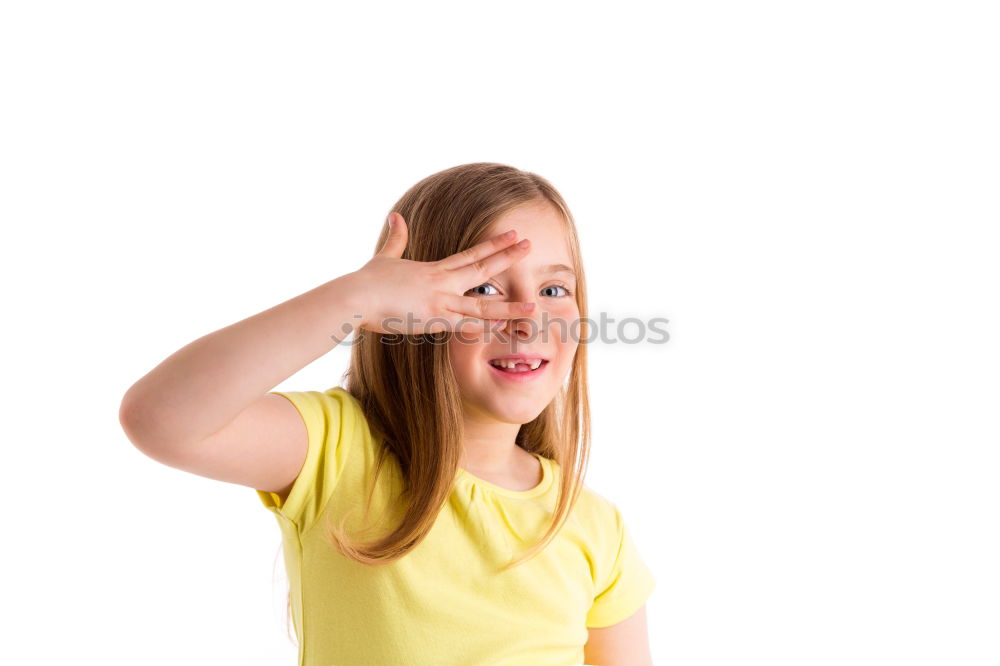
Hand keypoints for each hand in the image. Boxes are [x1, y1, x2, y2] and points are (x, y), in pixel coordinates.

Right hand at [351, 212, 534, 334]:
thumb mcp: (385, 257)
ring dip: (508, 306)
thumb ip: (396, 239)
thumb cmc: (367, 281)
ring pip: (482, 305)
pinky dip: (485, 329)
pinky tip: (504, 331)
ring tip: (532, 306)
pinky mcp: (434, 320)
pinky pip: (466, 327)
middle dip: (508, 257)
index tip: (512, 236)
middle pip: (482, 269)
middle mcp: (442, 283)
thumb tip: (396, 215)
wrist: (356, 297)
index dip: (493, 245)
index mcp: (434, 270)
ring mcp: (440, 302)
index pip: (471, 255)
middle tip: (530, 246)